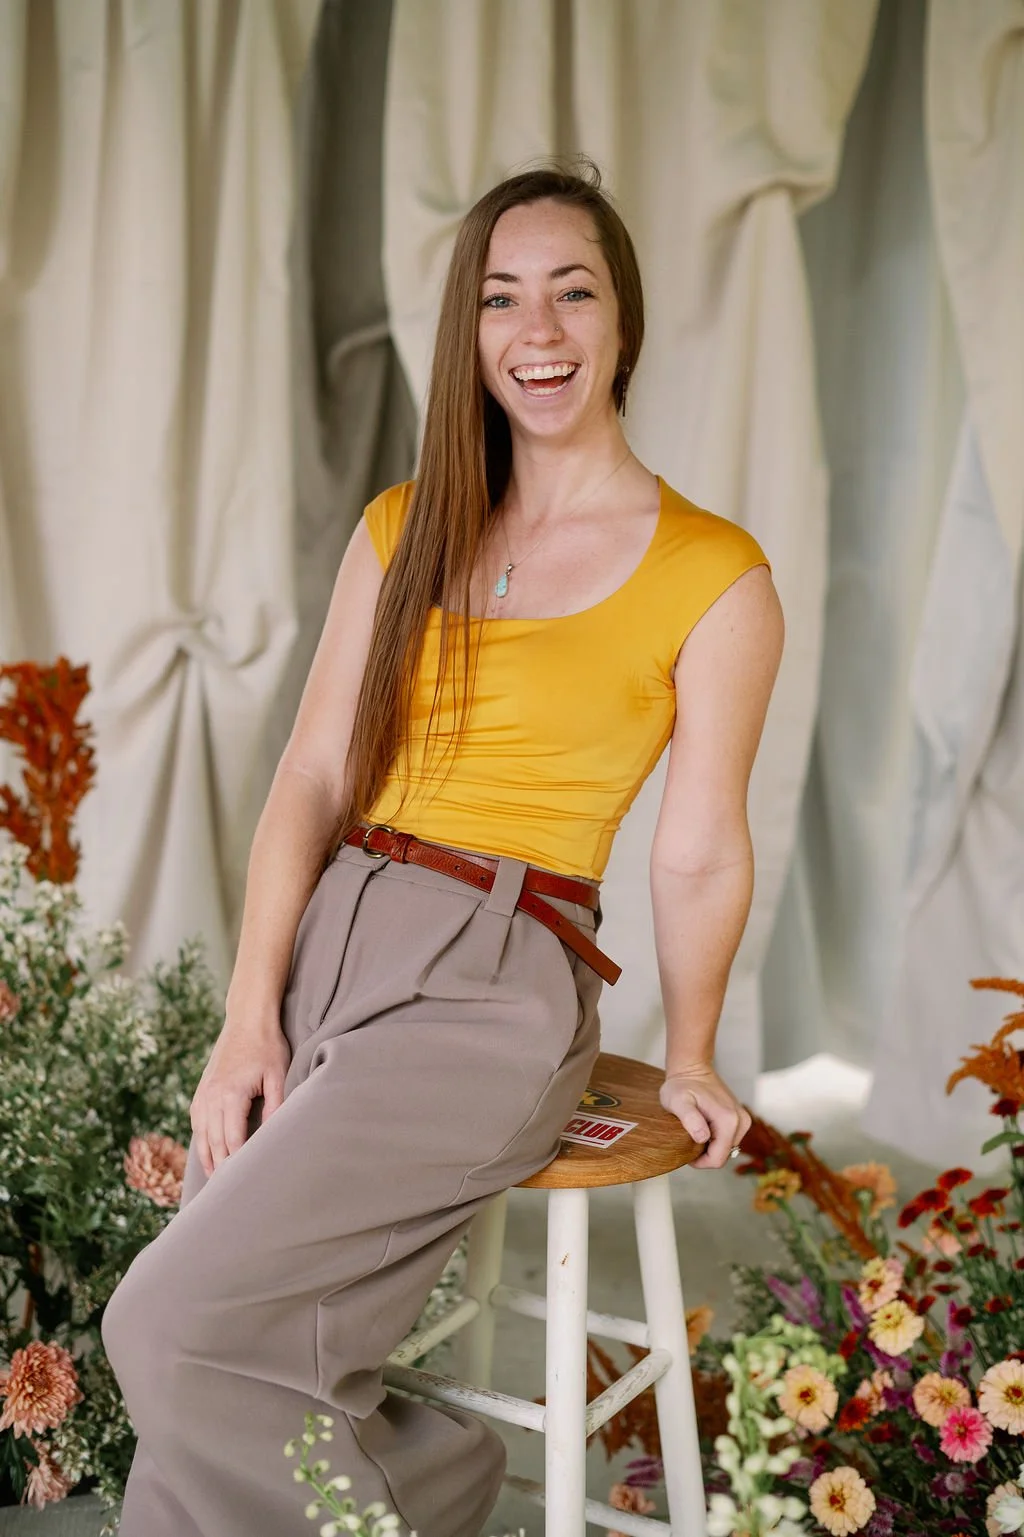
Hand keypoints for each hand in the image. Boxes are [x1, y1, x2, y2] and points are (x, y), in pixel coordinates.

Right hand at [190, 1021, 291, 1177]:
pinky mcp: (201, 1090)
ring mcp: (203, 1093)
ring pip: (202, 1135)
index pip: (232, 1140)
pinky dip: (201, 1140)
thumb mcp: (278, 1075)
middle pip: (214, 1142)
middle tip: (228, 1193)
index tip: (245, 1181)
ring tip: (216, 1181)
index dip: (238, 1162)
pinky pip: (197, 1122)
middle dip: (221, 1167)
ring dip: (208, 1158)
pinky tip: (208, 1152)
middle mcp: (212, 1097)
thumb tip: (274, 1135)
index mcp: (231, 1095)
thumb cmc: (267, 1047)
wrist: (247, 1020)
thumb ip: (276, 1105)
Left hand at [659, 1066, 751, 1169]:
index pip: (718, 1159)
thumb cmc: (682, 1085)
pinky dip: (715, 1139)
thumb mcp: (677, 1101)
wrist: (692, 1069)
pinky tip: (703, 1126)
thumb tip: (703, 1138)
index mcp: (729, 1120)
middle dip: (705, 1154)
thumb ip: (690, 1119)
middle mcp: (741, 1121)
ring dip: (710, 1146)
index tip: (686, 1152)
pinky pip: (728, 1140)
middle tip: (688, 1137)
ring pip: (726, 1149)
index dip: (700, 1162)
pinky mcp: (740, 1119)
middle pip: (724, 1155)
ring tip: (695, 1129)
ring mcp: (743, 1119)